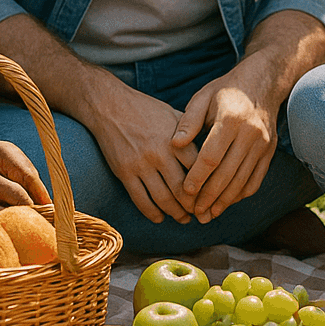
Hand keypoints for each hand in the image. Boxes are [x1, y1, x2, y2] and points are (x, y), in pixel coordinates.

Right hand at [80, 83, 199, 224]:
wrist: (110, 106)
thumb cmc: (147, 110)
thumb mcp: (174, 116)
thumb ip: (191, 135)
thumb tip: (211, 152)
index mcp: (176, 139)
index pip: (199, 170)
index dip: (208, 187)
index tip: (214, 196)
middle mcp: (160, 154)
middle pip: (183, 189)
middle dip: (195, 206)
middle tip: (202, 215)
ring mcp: (141, 165)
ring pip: (163, 199)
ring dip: (176, 213)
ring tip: (184, 219)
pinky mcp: (124, 173)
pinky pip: (141, 200)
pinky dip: (152, 213)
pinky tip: (160, 217)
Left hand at [174, 70, 277, 223]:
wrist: (262, 83)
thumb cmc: (225, 91)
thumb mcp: (203, 97)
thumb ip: (188, 121)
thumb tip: (174, 144)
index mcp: (231, 119)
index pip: (212, 156)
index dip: (197, 177)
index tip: (185, 191)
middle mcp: (251, 133)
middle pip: (228, 174)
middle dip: (209, 196)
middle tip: (194, 212)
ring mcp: (263, 144)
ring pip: (242, 181)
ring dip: (225, 201)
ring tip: (208, 214)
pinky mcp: (269, 152)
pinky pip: (256, 180)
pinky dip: (241, 195)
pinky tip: (226, 202)